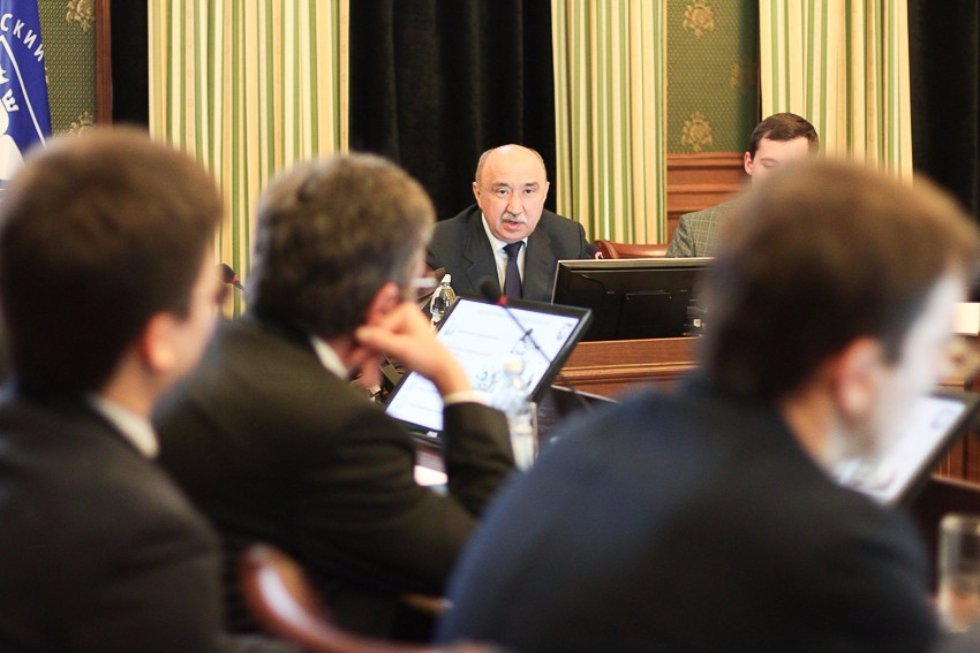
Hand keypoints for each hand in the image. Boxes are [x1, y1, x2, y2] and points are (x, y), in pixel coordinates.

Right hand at [355, 302, 470, 395]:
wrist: (442, 370)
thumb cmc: (430, 356)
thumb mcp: (402, 348)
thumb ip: (380, 340)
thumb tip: (360, 333)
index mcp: (405, 310)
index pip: (378, 324)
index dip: (367, 341)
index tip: (357, 354)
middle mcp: (402, 315)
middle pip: (377, 333)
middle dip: (368, 352)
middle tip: (358, 364)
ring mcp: (400, 327)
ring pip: (378, 342)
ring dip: (371, 359)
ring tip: (368, 376)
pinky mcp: (399, 338)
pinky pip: (383, 346)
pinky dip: (377, 358)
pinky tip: (371, 371)